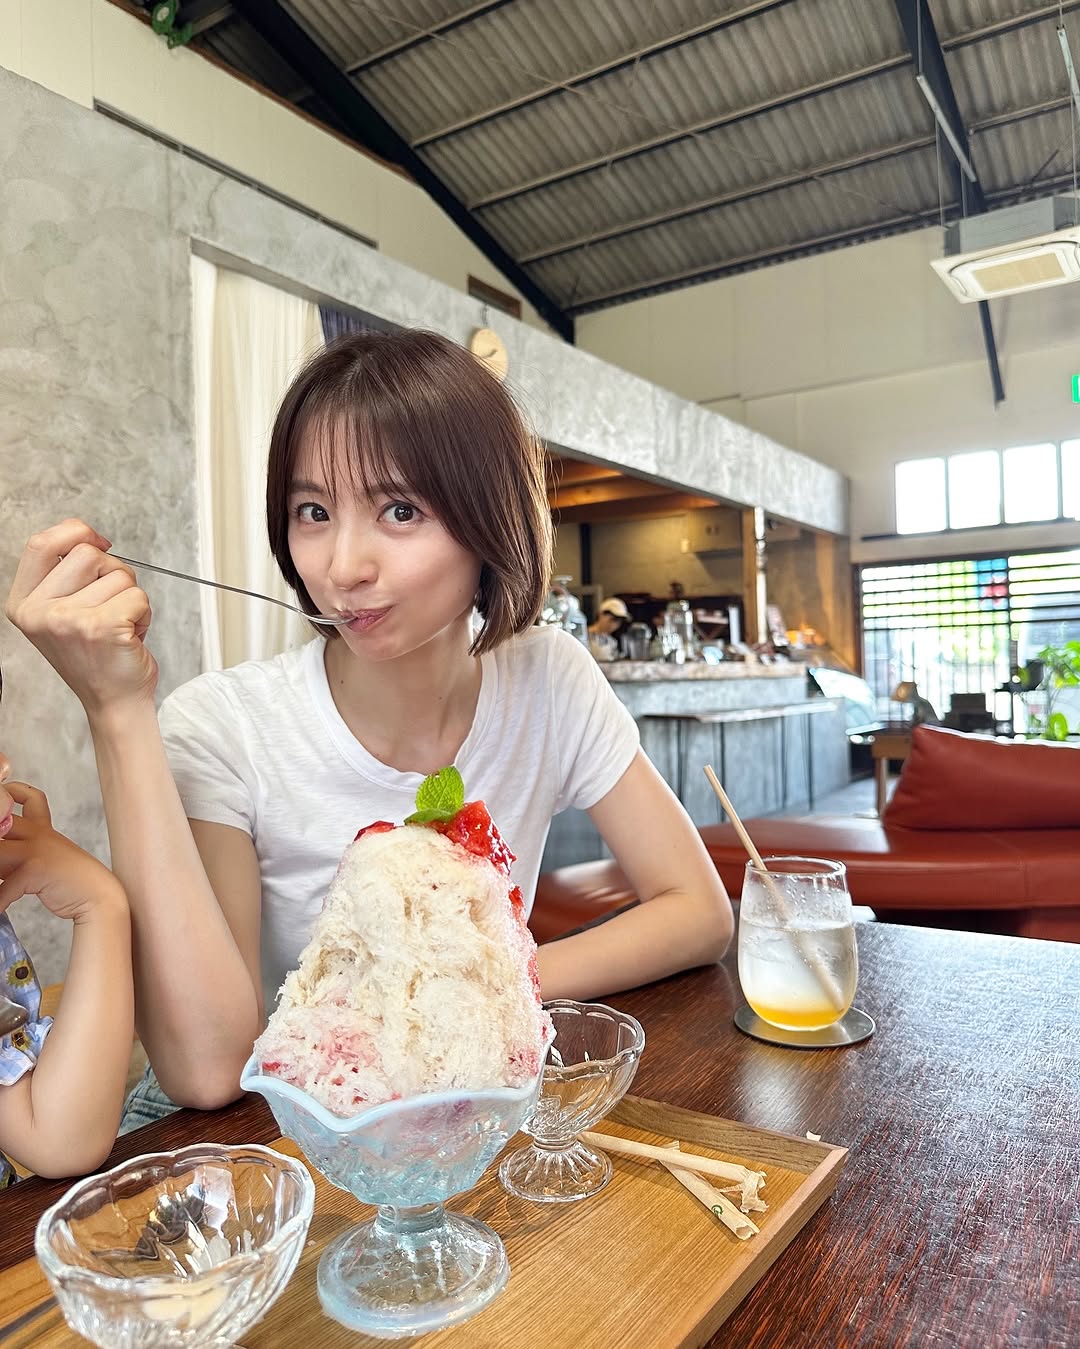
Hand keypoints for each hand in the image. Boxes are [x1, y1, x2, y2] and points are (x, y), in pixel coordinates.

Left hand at [0, 782, 124, 923]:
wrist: (99, 896)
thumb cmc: (70, 881)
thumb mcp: (42, 861)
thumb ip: (15, 857)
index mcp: (44, 829)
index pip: (30, 797)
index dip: (11, 792)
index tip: (3, 805)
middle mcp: (40, 834)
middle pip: (3, 818)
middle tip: (0, 854)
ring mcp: (38, 850)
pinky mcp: (37, 870)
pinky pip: (5, 887)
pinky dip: (0, 901)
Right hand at [5, 519, 156, 714]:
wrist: (114, 702)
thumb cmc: (96, 658)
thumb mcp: (62, 614)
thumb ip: (65, 575)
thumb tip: (87, 535)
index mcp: (23, 605)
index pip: (41, 544)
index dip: (75, 532)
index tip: (99, 543)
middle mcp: (39, 613)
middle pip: (87, 553)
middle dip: (113, 572)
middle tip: (112, 605)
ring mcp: (68, 619)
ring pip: (119, 574)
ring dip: (130, 597)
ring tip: (119, 626)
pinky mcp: (101, 626)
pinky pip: (138, 596)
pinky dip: (144, 613)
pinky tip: (130, 636)